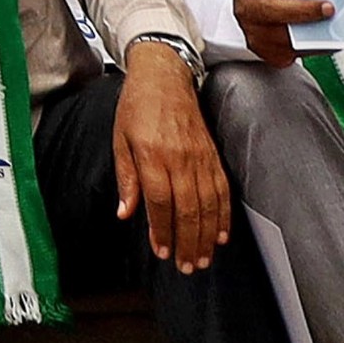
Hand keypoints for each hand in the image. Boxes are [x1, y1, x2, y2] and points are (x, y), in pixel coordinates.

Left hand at [111, 42, 229, 271]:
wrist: (164, 75)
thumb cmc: (136, 107)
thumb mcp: (119, 139)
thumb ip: (126, 178)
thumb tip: (126, 212)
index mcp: (153, 154)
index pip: (160, 201)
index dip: (162, 229)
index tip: (162, 251)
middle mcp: (180, 158)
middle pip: (188, 208)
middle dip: (188, 242)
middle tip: (186, 266)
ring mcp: (200, 157)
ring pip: (208, 204)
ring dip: (206, 235)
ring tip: (203, 259)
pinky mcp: (212, 155)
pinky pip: (222, 190)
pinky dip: (223, 214)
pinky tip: (221, 234)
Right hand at [229, 0, 329, 66]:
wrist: (247, 19)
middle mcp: (246, 11)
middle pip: (271, 11)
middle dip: (303, 9)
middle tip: (327, 7)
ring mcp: (255, 36)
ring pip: (282, 37)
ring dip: (310, 31)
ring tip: (332, 23)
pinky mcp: (270, 55)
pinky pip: (295, 53)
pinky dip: (314, 47)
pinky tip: (329, 38)